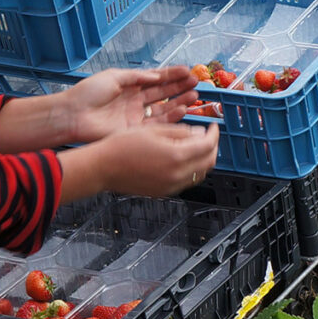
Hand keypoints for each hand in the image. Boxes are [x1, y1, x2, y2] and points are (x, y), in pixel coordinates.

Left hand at [51, 66, 201, 142]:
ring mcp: (136, 116)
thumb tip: (157, 76)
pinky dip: (171, 117)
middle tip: (196, 83)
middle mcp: (135, 101)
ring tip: (194, 96)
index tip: (187, 71)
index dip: (172, 75)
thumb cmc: (88, 94)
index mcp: (129, 86)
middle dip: (180, 88)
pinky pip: (157, 124)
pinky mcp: (135, 130)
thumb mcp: (114, 77)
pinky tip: (182, 110)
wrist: (73, 115)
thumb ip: (137, 76)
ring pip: (164, 109)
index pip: (156, 79)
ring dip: (180, 102)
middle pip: (163, 93)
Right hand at [60, 122, 219, 200]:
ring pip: (200, 174)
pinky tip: (183, 158)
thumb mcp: (153, 130)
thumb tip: (198, 133)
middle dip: (212, 147)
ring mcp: (171, 186)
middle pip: (209, 162)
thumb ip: (180, 132)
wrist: (103, 168)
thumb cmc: (121, 146)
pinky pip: (187, 181)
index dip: (214, 134)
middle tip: (209, 135)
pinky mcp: (164, 192)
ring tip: (197, 146)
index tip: (213, 126)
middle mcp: (177, 175)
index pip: (208, 145)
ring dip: (204, 159)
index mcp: (176, 156)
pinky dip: (192, 169)